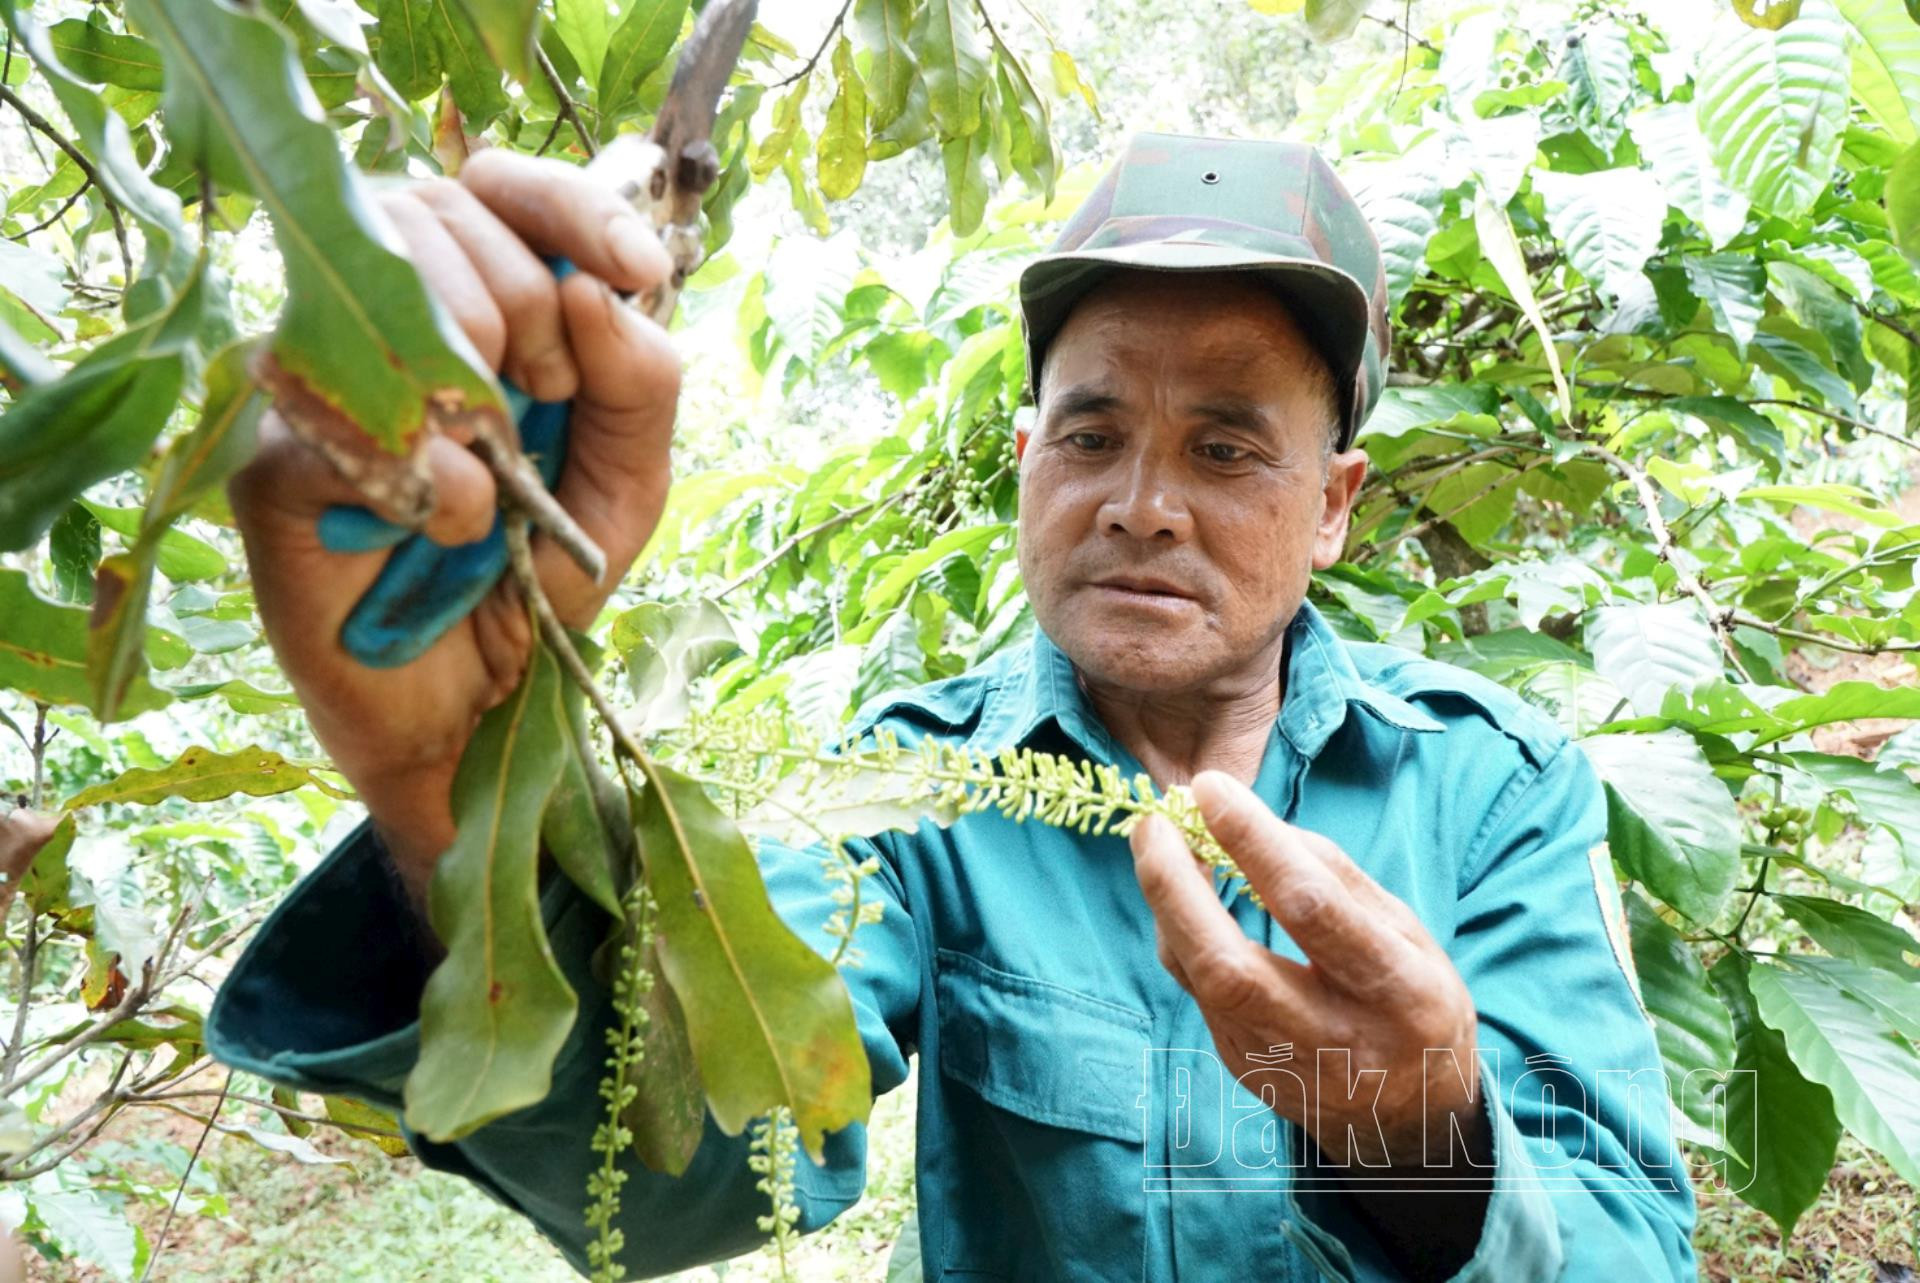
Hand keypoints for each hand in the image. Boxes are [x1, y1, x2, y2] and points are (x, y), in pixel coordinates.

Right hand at [230, 151, 680, 901]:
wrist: (471, 716)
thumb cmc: (536, 584)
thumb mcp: (626, 487)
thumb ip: (641, 387)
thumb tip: (596, 293)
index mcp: (475, 304)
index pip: (501, 188)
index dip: (572, 207)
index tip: (633, 267)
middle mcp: (382, 318)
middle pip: (441, 212)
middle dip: (527, 304)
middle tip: (545, 404)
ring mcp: (315, 380)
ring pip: (376, 278)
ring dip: (471, 366)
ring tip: (499, 462)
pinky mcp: (269, 463)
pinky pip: (332, 410)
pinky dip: (422, 467)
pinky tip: (457, 519)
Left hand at [1130, 771, 1482, 1168]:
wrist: (1409, 1118)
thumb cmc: (1413, 1001)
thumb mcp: (1408, 934)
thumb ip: (1338, 880)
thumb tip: (1256, 824)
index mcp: (1398, 991)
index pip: (1312, 908)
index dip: (1253, 842)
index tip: (1211, 789)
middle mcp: (1336, 1037)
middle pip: (1230, 966)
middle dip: (1177, 886)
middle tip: (1152, 823)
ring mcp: (1282, 1064)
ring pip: (1200, 981)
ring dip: (1166, 904)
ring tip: (1155, 842)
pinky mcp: (1244, 1068)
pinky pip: (1197, 993)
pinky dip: (1179, 934)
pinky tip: (1177, 894)